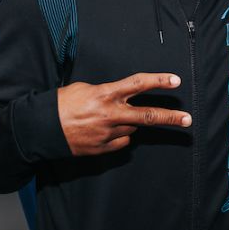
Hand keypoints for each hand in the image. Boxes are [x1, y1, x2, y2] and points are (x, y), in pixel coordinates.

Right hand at [56, 73, 190, 155]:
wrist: (40, 129)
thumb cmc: (61, 104)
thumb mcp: (84, 88)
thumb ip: (107, 92)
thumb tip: (122, 99)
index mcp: (105, 94)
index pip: (138, 84)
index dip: (158, 81)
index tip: (175, 80)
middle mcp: (110, 114)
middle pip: (148, 116)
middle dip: (170, 118)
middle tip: (188, 119)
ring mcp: (107, 134)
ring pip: (131, 129)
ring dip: (127, 124)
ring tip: (105, 120)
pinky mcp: (102, 149)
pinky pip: (120, 143)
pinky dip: (117, 137)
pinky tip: (101, 132)